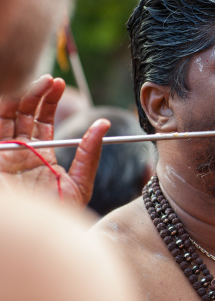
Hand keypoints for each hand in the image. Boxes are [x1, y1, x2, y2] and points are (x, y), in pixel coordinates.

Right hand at [0, 75, 109, 207]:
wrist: (38, 236)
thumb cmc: (58, 216)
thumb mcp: (80, 183)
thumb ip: (90, 154)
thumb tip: (104, 124)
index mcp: (40, 156)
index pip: (42, 120)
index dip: (48, 100)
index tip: (59, 83)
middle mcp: (19, 153)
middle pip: (23, 114)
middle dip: (36, 94)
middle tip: (51, 80)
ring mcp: (3, 155)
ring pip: (6, 116)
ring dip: (20, 96)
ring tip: (40, 82)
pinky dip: (2, 108)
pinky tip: (13, 95)